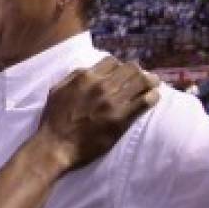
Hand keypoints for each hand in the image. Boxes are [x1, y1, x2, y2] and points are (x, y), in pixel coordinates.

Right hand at [38, 57, 158, 172]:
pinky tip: (154, 97)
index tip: (123, 74)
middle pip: (130, 68)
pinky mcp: (121, 119)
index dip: (119, 66)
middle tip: (142, 78)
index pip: (112, 61)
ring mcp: (112, 102)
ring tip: (154, 84)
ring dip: (150, 81)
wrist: (56, 146)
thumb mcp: (58, 90)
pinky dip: (153, 97)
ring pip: (141, 81)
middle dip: (138, 72)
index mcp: (86, 77)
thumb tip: (88, 70)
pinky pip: (144, 102)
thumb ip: (73, 77)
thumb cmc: (54, 120)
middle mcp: (101, 85)